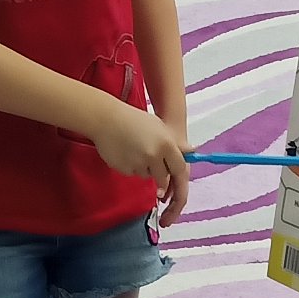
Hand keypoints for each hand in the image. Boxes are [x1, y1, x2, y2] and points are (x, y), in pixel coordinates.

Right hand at [94, 103, 188, 225]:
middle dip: (161, 179)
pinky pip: (133, 174)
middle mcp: (154, 155)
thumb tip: (192, 151)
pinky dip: (132, 167)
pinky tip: (126, 153)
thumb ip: (175, 144)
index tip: (175, 177)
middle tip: (153, 169)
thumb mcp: (159, 127)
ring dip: (145, 169)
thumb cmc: (134, 120)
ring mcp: (139, 163)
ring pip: (147, 176)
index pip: (179, 168)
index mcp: (166, 144)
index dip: (177, 174)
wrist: (106, 119)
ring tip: (136, 150)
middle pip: (163, 178)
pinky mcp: (125, 169)